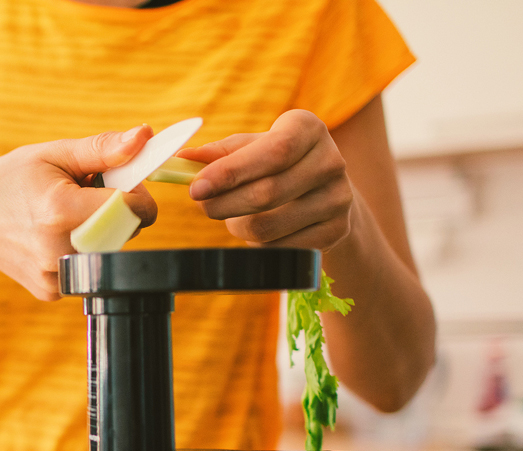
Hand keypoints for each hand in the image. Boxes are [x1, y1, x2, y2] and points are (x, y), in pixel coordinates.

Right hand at [0, 126, 158, 300]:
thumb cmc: (12, 180)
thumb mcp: (54, 154)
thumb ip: (103, 148)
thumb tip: (145, 137)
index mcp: (60, 210)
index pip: (133, 208)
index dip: (135, 192)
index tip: (117, 182)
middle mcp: (59, 249)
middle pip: (125, 231)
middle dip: (116, 211)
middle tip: (81, 197)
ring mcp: (54, 275)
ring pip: (109, 252)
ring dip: (99, 232)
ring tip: (63, 217)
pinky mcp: (51, 291)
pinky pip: (90, 268)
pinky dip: (82, 251)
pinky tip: (52, 239)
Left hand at [180, 110, 353, 250]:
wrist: (322, 192)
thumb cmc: (275, 164)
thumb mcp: (251, 149)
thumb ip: (219, 154)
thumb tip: (183, 158)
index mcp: (308, 128)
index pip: (272, 152)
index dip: (231, 173)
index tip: (196, 189)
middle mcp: (332, 160)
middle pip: (267, 193)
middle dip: (223, 205)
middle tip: (203, 206)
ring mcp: (339, 198)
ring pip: (268, 227)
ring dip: (238, 227)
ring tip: (236, 218)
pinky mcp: (337, 231)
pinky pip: (280, 249)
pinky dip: (258, 245)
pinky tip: (261, 231)